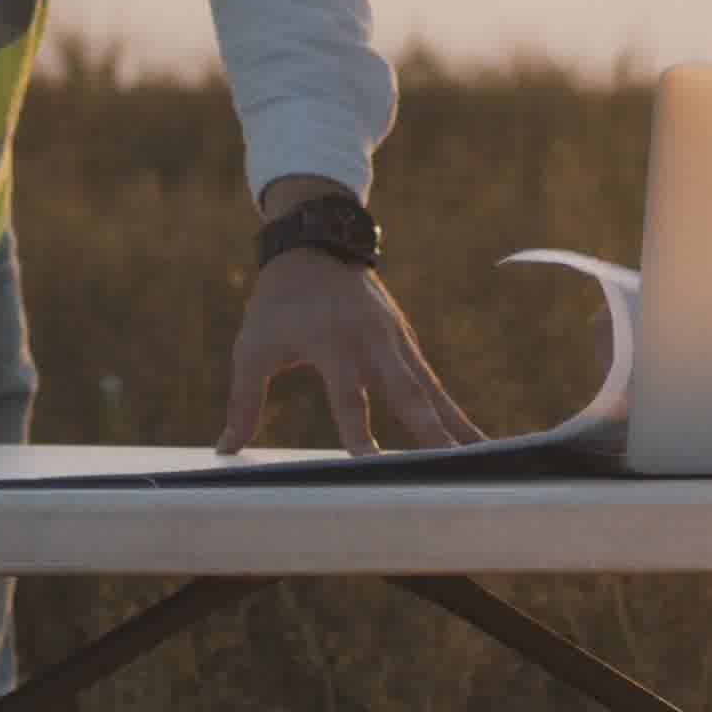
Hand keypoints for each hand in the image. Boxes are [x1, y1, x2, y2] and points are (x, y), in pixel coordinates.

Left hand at [214, 252, 482, 455]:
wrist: (316, 243)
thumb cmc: (278, 301)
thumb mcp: (253, 346)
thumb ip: (244, 400)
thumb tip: (225, 449)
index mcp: (333, 344)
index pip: (349, 399)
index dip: (360, 435)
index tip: (372, 467)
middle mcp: (372, 343)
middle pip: (408, 394)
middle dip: (432, 433)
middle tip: (455, 467)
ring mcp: (396, 341)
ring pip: (432, 390)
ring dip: (457, 425)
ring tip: (486, 459)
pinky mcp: (406, 342)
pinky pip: (433, 383)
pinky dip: (453, 411)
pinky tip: (474, 439)